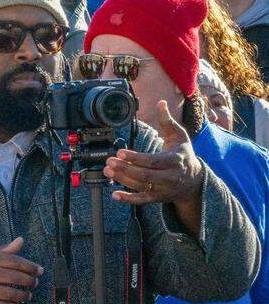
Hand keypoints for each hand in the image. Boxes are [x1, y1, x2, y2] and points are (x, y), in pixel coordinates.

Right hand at [0, 237, 41, 303]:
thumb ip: (2, 249)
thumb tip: (21, 241)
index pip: (14, 261)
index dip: (30, 266)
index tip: (39, 270)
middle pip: (15, 277)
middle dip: (30, 281)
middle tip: (35, 283)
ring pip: (12, 294)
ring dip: (24, 296)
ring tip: (27, 295)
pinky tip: (15, 303)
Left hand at [103, 100, 205, 229]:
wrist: (195, 181)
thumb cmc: (183, 154)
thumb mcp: (179, 136)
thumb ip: (167, 120)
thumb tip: (161, 102)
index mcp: (175, 160)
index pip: (153, 161)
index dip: (136, 158)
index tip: (120, 152)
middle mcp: (170, 177)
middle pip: (146, 175)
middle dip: (125, 169)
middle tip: (109, 162)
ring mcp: (164, 189)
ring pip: (142, 186)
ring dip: (123, 180)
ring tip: (107, 171)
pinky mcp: (158, 198)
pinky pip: (142, 200)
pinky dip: (128, 199)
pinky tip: (114, 195)